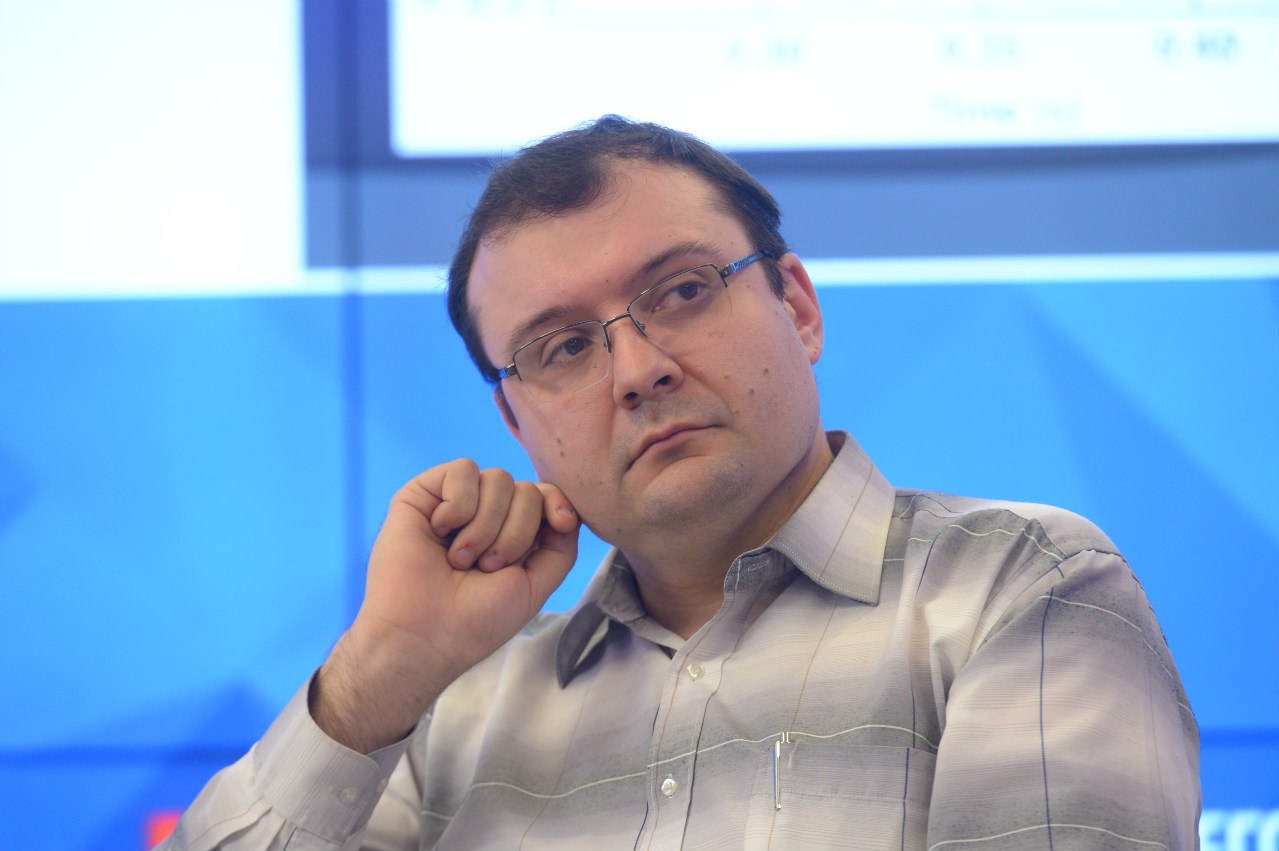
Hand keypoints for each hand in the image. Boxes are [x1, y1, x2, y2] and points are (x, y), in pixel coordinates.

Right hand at [311, 459, 579, 751]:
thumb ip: (561, 548)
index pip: (545, 496)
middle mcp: (485, 515)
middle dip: (517, 532)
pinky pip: (463, 470)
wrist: (423, 634)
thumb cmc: (476, 620)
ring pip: (499, 479)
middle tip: (486, 567)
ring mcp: (455, 503)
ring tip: (461, 560)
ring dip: (486, 526)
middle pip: (526, 490)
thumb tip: (568, 512)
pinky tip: (440, 532)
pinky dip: (459, 505)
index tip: (563, 523)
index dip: (557, 502)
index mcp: (511, 535)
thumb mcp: (535, 586)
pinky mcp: (423, 493)